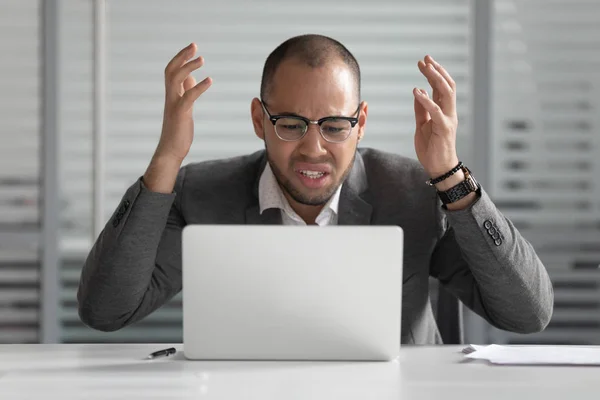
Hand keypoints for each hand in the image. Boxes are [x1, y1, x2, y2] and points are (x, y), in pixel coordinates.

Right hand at [156, 43, 211, 162]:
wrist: (171, 151)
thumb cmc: (178, 131)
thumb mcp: (184, 108)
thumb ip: (185, 92)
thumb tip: (192, 78)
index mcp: (171, 95)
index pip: (171, 71)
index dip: (180, 58)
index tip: (192, 48)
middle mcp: (170, 97)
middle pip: (171, 70)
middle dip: (182, 56)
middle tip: (194, 45)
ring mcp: (174, 105)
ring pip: (175, 80)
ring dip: (188, 67)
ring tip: (202, 59)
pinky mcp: (180, 115)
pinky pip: (188, 97)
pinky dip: (199, 87)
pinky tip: (209, 80)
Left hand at [413, 55, 458, 177]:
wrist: (439, 168)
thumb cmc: (432, 148)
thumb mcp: (422, 125)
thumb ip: (421, 110)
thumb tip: (419, 93)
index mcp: (444, 111)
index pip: (442, 87)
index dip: (434, 73)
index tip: (424, 62)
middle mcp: (449, 112)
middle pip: (446, 85)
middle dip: (436, 70)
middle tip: (425, 59)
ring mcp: (448, 119)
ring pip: (446, 93)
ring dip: (436, 79)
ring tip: (425, 68)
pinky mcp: (444, 128)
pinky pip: (435, 111)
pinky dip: (426, 100)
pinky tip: (417, 91)